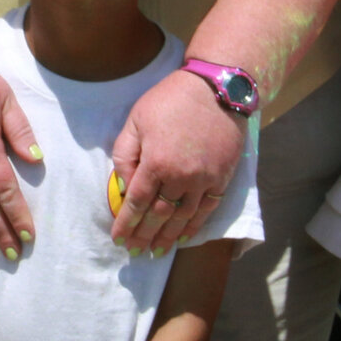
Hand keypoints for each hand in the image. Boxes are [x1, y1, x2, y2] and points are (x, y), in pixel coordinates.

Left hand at [109, 69, 243, 252]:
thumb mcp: (135, 121)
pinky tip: (184, 237)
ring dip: (168, 237)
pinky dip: (195, 227)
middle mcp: (181, 177)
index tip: (118, 238)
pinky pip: (207, 210)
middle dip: (144, 235)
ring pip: (183, 218)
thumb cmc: (170, 100)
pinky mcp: (223, 179)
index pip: (137, 203)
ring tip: (156, 252)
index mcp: (155, 163)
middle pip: (159, 216)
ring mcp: (205, 180)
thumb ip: (125, 155)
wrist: (216, 89)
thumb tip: (123, 186)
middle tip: (135, 252)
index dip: (126, 223)